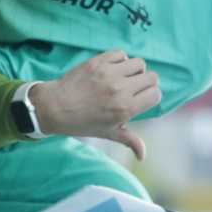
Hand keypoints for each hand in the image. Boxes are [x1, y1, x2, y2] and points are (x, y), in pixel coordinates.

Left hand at [34, 50, 160, 158]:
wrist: (55, 107)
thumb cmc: (82, 123)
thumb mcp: (107, 133)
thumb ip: (129, 140)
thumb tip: (143, 156)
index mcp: (125, 108)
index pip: (156, 94)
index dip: (150, 97)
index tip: (141, 99)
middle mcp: (121, 90)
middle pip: (152, 77)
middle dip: (146, 83)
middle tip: (134, 88)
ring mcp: (110, 74)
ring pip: (139, 64)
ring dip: (135, 70)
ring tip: (124, 77)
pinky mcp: (99, 62)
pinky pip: (121, 54)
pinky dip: (120, 60)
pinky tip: (112, 69)